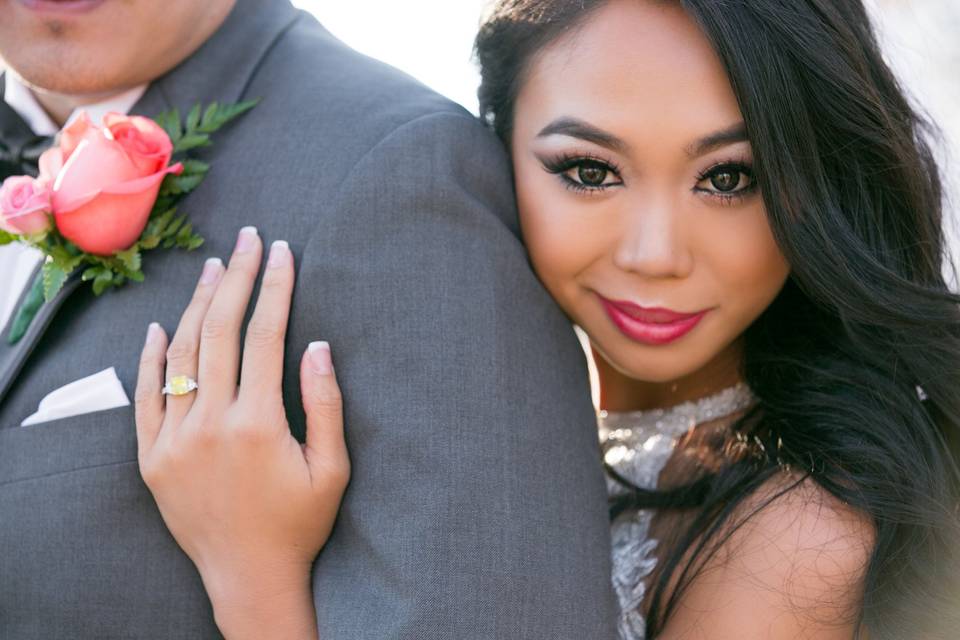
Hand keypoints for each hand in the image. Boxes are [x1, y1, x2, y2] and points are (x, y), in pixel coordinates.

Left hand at [134, 226, 349, 635]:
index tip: (283, 251)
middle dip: (237, 278)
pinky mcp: (152, 458)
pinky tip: (160, 325)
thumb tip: (318, 344)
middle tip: (249, 239)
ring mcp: (174, 441)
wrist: (248, 577)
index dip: (275, 287)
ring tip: (212, 267)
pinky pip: (145, 397)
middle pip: (220, 331)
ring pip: (181, 355)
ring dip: (197, 305)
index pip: (265, 335)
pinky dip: (151, 358)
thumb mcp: (332, 469)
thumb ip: (325, 404)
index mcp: (258, 424)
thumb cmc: (299, 524)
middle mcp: (210, 424)